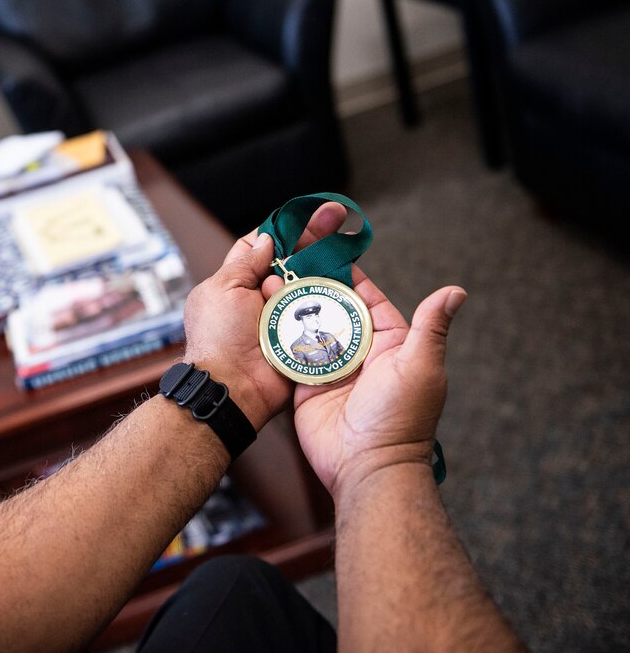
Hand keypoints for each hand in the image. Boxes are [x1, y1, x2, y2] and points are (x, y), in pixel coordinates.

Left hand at [182, 204, 349, 428]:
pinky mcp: (303, 333)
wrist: (234, 386)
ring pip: (310, 281)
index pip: (263, 245)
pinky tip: (350, 272)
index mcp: (237, 281)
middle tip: (338, 215)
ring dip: (324, 263)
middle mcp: (262, 296)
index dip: (285, 227)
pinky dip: (333, 294)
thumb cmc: (219, 338)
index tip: (308, 211)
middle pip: (293, 259)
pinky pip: (322, 309)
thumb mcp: (223, 288)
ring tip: (345, 239)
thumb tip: (268, 239)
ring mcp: (284, 314)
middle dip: (315, 236)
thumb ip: (246, 261)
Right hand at [281, 262, 466, 498]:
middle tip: (290, 259)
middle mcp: (359, 353)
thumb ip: (430, 328)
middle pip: (333, 310)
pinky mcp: (306, 385)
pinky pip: (290, 355)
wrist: (366, 468)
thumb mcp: (420, 366)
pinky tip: (262, 313)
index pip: (366, 299)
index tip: (326, 249)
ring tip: (271, 279)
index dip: (348, 275)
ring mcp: (330, 369)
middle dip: (313, 286)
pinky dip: (278, 336)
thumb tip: (455, 291)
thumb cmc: (400, 419)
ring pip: (309, 329)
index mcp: (390, 343)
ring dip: (292, 307)